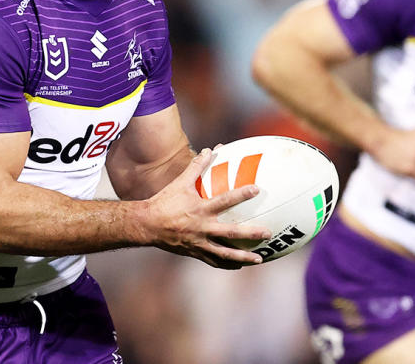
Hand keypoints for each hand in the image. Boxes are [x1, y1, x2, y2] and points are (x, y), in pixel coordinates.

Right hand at [143, 148, 271, 268]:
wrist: (146, 225)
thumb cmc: (165, 201)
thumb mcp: (180, 182)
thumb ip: (197, 167)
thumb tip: (211, 149)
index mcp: (200, 209)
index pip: (224, 200)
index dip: (241, 194)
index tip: (257, 189)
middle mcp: (202, 228)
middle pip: (231, 233)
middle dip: (251, 233)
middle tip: (268, 233)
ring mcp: (199, 243)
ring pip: (225, 253)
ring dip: (244, 257)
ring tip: (260, 259)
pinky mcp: (195, 253)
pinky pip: (214, 261)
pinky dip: (227, 264)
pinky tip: (239, 265)